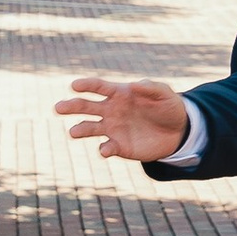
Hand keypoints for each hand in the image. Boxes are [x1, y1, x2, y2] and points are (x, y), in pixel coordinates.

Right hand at [56, 71, 191, 162]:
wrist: (178, 132)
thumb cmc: (168, 107)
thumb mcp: (164, 94)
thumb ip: (151, 88)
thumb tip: (134, 85)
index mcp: (119, 94)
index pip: (99, 87)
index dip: (86, 85)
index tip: (74, 85)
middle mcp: (111, 110)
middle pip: (86, 106)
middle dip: (72, 106)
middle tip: (58, 108)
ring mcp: (113, 129)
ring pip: (89, 128)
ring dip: (80, 129)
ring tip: (73, 132)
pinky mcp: (119, 146)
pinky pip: (106, 147)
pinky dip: (104, 149)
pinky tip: (105, 149)